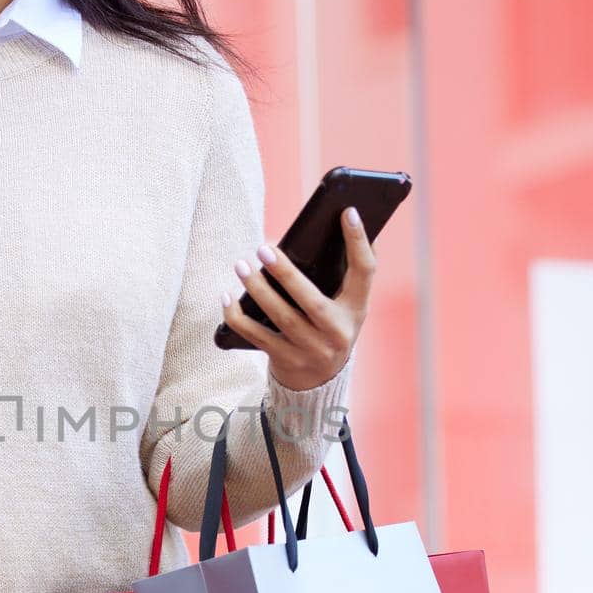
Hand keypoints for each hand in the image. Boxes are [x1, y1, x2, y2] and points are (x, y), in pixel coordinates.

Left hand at [220, 208, 375, 391]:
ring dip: (257, 290)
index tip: (348, 212)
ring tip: (241, 266)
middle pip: (310, 300)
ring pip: (281, 317)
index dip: (359, 241)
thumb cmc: (330, 326)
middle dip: (285, 273)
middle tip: (263, 248)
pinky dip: (238, 317)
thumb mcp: (347, 305)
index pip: (365, 271)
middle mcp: (338, 332)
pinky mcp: (287, 360)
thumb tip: (347, 218)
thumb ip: (348, 272)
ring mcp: (312, 350)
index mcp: (356, 309)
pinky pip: (257, 336)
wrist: (320, 380)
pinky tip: (227, 297)